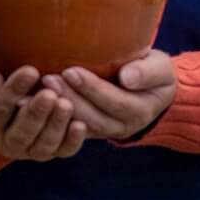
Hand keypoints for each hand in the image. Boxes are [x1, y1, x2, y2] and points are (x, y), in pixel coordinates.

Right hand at [0, 64, 86, 161]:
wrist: (9, 99)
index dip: (13, 91)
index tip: (30, 71)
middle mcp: (6, 143)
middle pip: (20, 135)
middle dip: (36, 114)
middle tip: (49, 94)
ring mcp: (29, 150)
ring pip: (42, 146)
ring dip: (55, 126)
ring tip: (66, 104)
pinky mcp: (50, 151)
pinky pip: (61, 151)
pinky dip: (72, 140)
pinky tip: (80, 125)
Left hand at [42, 50, 175, 141]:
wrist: (152, 90)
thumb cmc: (154, 72)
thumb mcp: (161, 68)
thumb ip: (148, 72)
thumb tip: (127, 77)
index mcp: (141, 110)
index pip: (115, 102)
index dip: (93, 89)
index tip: (71, 71)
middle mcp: (123, 126)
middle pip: (94, 118)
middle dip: (71, 98)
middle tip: (48, 79)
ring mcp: (106, 131)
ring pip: (81, 125)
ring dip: (60, 108)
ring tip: (42, 87)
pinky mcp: (90, 130)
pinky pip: (72, 129)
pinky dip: (55, 118)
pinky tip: (38, 101)